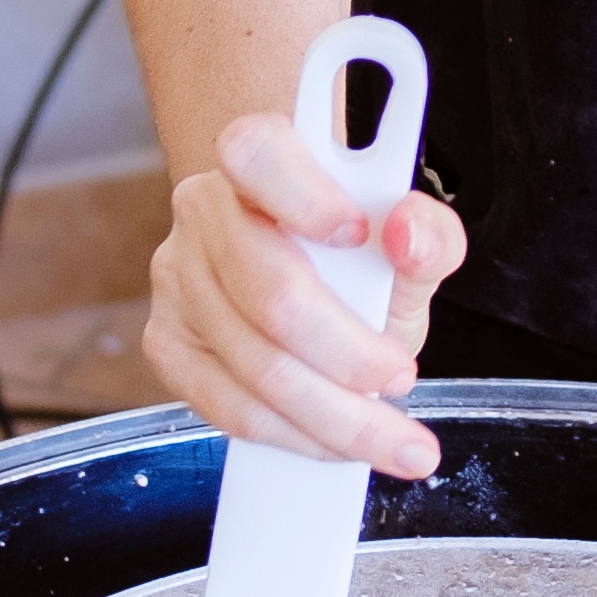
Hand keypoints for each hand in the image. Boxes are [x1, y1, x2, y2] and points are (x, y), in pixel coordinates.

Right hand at [141, 110, 466, 477]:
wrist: (303, 272)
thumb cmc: (355, 256)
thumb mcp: (408, 241)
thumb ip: (429, 235)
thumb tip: (408, 234)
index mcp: (260, 161)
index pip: (257, 154)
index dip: (305, 197)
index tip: (361, 233)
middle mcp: (205, 212)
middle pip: (270, 292)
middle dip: (349, 355)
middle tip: (402, 378)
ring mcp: (176, 279)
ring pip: (253, 366)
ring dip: (334, 417)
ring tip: (392, 435)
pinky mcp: (166, 343)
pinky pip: (229, 407)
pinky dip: (294, 436)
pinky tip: (335, 442)